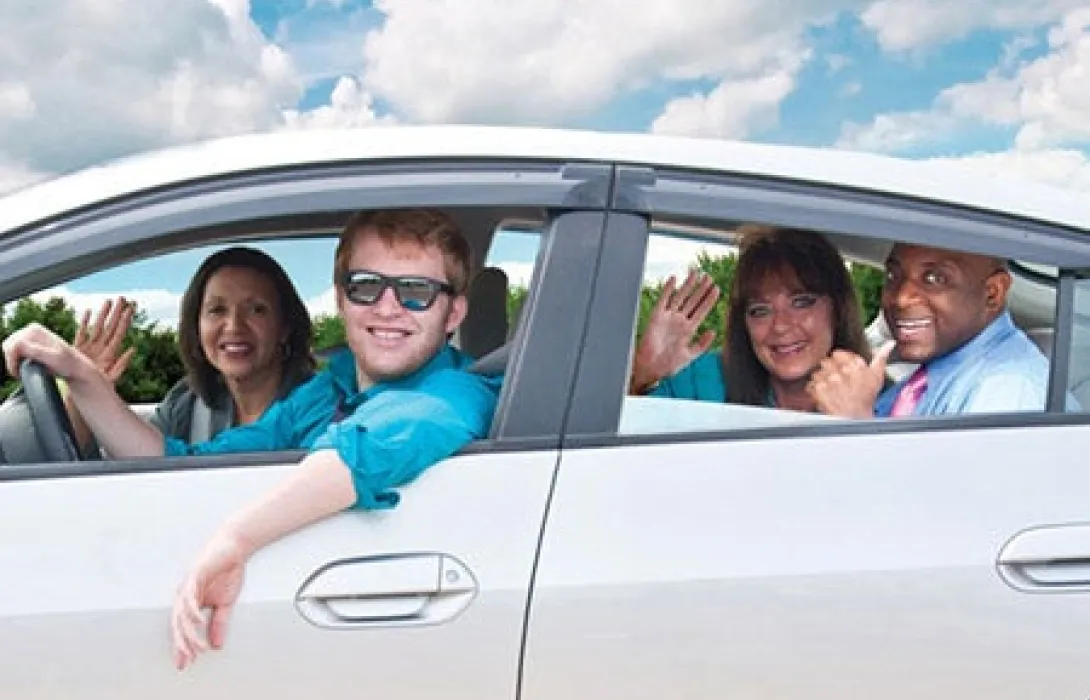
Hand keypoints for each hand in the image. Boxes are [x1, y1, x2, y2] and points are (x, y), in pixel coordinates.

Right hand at [3, 322, 95, 381]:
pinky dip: (15, 362)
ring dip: (13, 362)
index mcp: (34, 330)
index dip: (12, 360)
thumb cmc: (67, 363)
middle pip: (8, 346)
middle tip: (20, 374)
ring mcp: (28, 337)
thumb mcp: (52, 358)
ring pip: (8, 350)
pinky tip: (23, 368)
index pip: (12, 344)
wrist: (75, 368)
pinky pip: (13, 353)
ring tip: (23, 372)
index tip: (18, 373)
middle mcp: (30, 330)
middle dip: (11, 361)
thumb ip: (35, 351)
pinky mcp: (28, 345)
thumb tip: (17, 345)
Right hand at [73, 298, 134, 383]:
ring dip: (103, 314)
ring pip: (97, 326)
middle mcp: (101, 347)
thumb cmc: (96, 386)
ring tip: (108, 302)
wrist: (80, 392)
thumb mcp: (111, 377)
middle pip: (110, 326)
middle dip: (116, 313)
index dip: (125, 321)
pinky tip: (88, 312)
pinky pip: (81, 332)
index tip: (131, 310)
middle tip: (122, 299)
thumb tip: (133, 349)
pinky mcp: (78, 348)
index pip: (119, 333)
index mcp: (110, 353)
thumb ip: (122, 364)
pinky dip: (84, 322)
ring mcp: (90, 346)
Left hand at [171, 529, 250, 669]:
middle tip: (188, 658)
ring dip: (188, 632)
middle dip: (182, 643)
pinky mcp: (194, 575)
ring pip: (181, 614)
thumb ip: (219, 623)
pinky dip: (192, 610)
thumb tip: (216, 645)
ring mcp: (187, 585)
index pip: (183, 627)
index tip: (186, 663)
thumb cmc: (228, 572)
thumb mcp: (226, 603)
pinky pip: (189, 596)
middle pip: (177, 624)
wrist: (235, 548)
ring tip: (196, 645)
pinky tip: (197, 621)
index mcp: (190, 602)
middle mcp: (184, 595)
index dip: (183, 645)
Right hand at [631, 270, 720, 392]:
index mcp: (689, 330)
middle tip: (709, 277)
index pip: (701, 311)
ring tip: (695, 273)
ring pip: (680, 297)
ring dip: (688, 285)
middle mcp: (679, 321)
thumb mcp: (690, 355)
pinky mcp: (657, 317)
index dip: (709, 300)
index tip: (716, 289)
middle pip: (693, 301)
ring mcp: (668, 318)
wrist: (651, 369)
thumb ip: (701, 344)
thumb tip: (712, 331)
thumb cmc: (668, 365)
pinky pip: (663, 300)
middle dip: (701, 289)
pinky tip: (674, 279)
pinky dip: (668, 290)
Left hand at [806, 342, 893, 417]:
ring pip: (817, 372)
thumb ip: (881, 357)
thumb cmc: (866, 398)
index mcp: (856, 365)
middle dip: (829, 370)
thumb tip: (889, 344)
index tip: (840, 367)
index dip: (837, 360)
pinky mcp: (820, 391)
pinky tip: (824, 395)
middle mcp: (842, 371)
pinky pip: (811, 384)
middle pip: (825, 362)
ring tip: (830, 389)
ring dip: (821, 380)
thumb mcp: (877, 376)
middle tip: (834, 380)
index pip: (837, 353)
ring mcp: (830, 381)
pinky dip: (815, 390)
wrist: (856, 419)